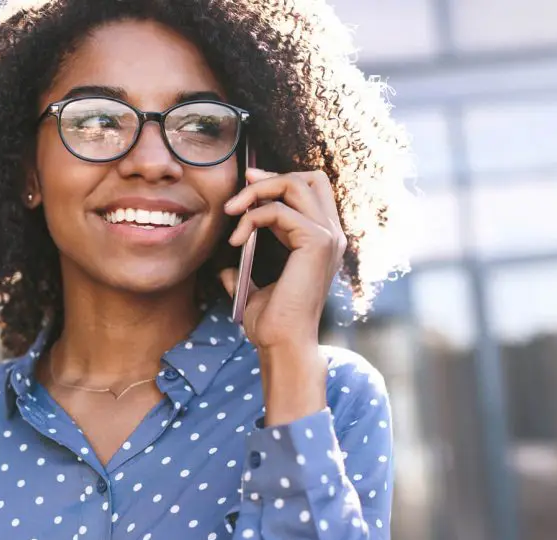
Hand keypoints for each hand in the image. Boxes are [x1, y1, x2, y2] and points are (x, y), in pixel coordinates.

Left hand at [218, 167, 346, 350]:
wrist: (282, 343)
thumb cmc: (272, 323)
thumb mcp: (255, 289)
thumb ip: (245, 271)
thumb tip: (225, 266)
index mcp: (322, 241)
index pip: (312, 189)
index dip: (279, 180)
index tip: (247, 185)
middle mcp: (331, 235)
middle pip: (309, 178)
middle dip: (271, 178)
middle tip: (241, 192)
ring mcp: (328, 237)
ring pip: (295, 185)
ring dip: (257, 192)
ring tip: (231, 211)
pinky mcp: (316, 243)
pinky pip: (278, 210)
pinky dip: (252, 218)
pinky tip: (237, 239)